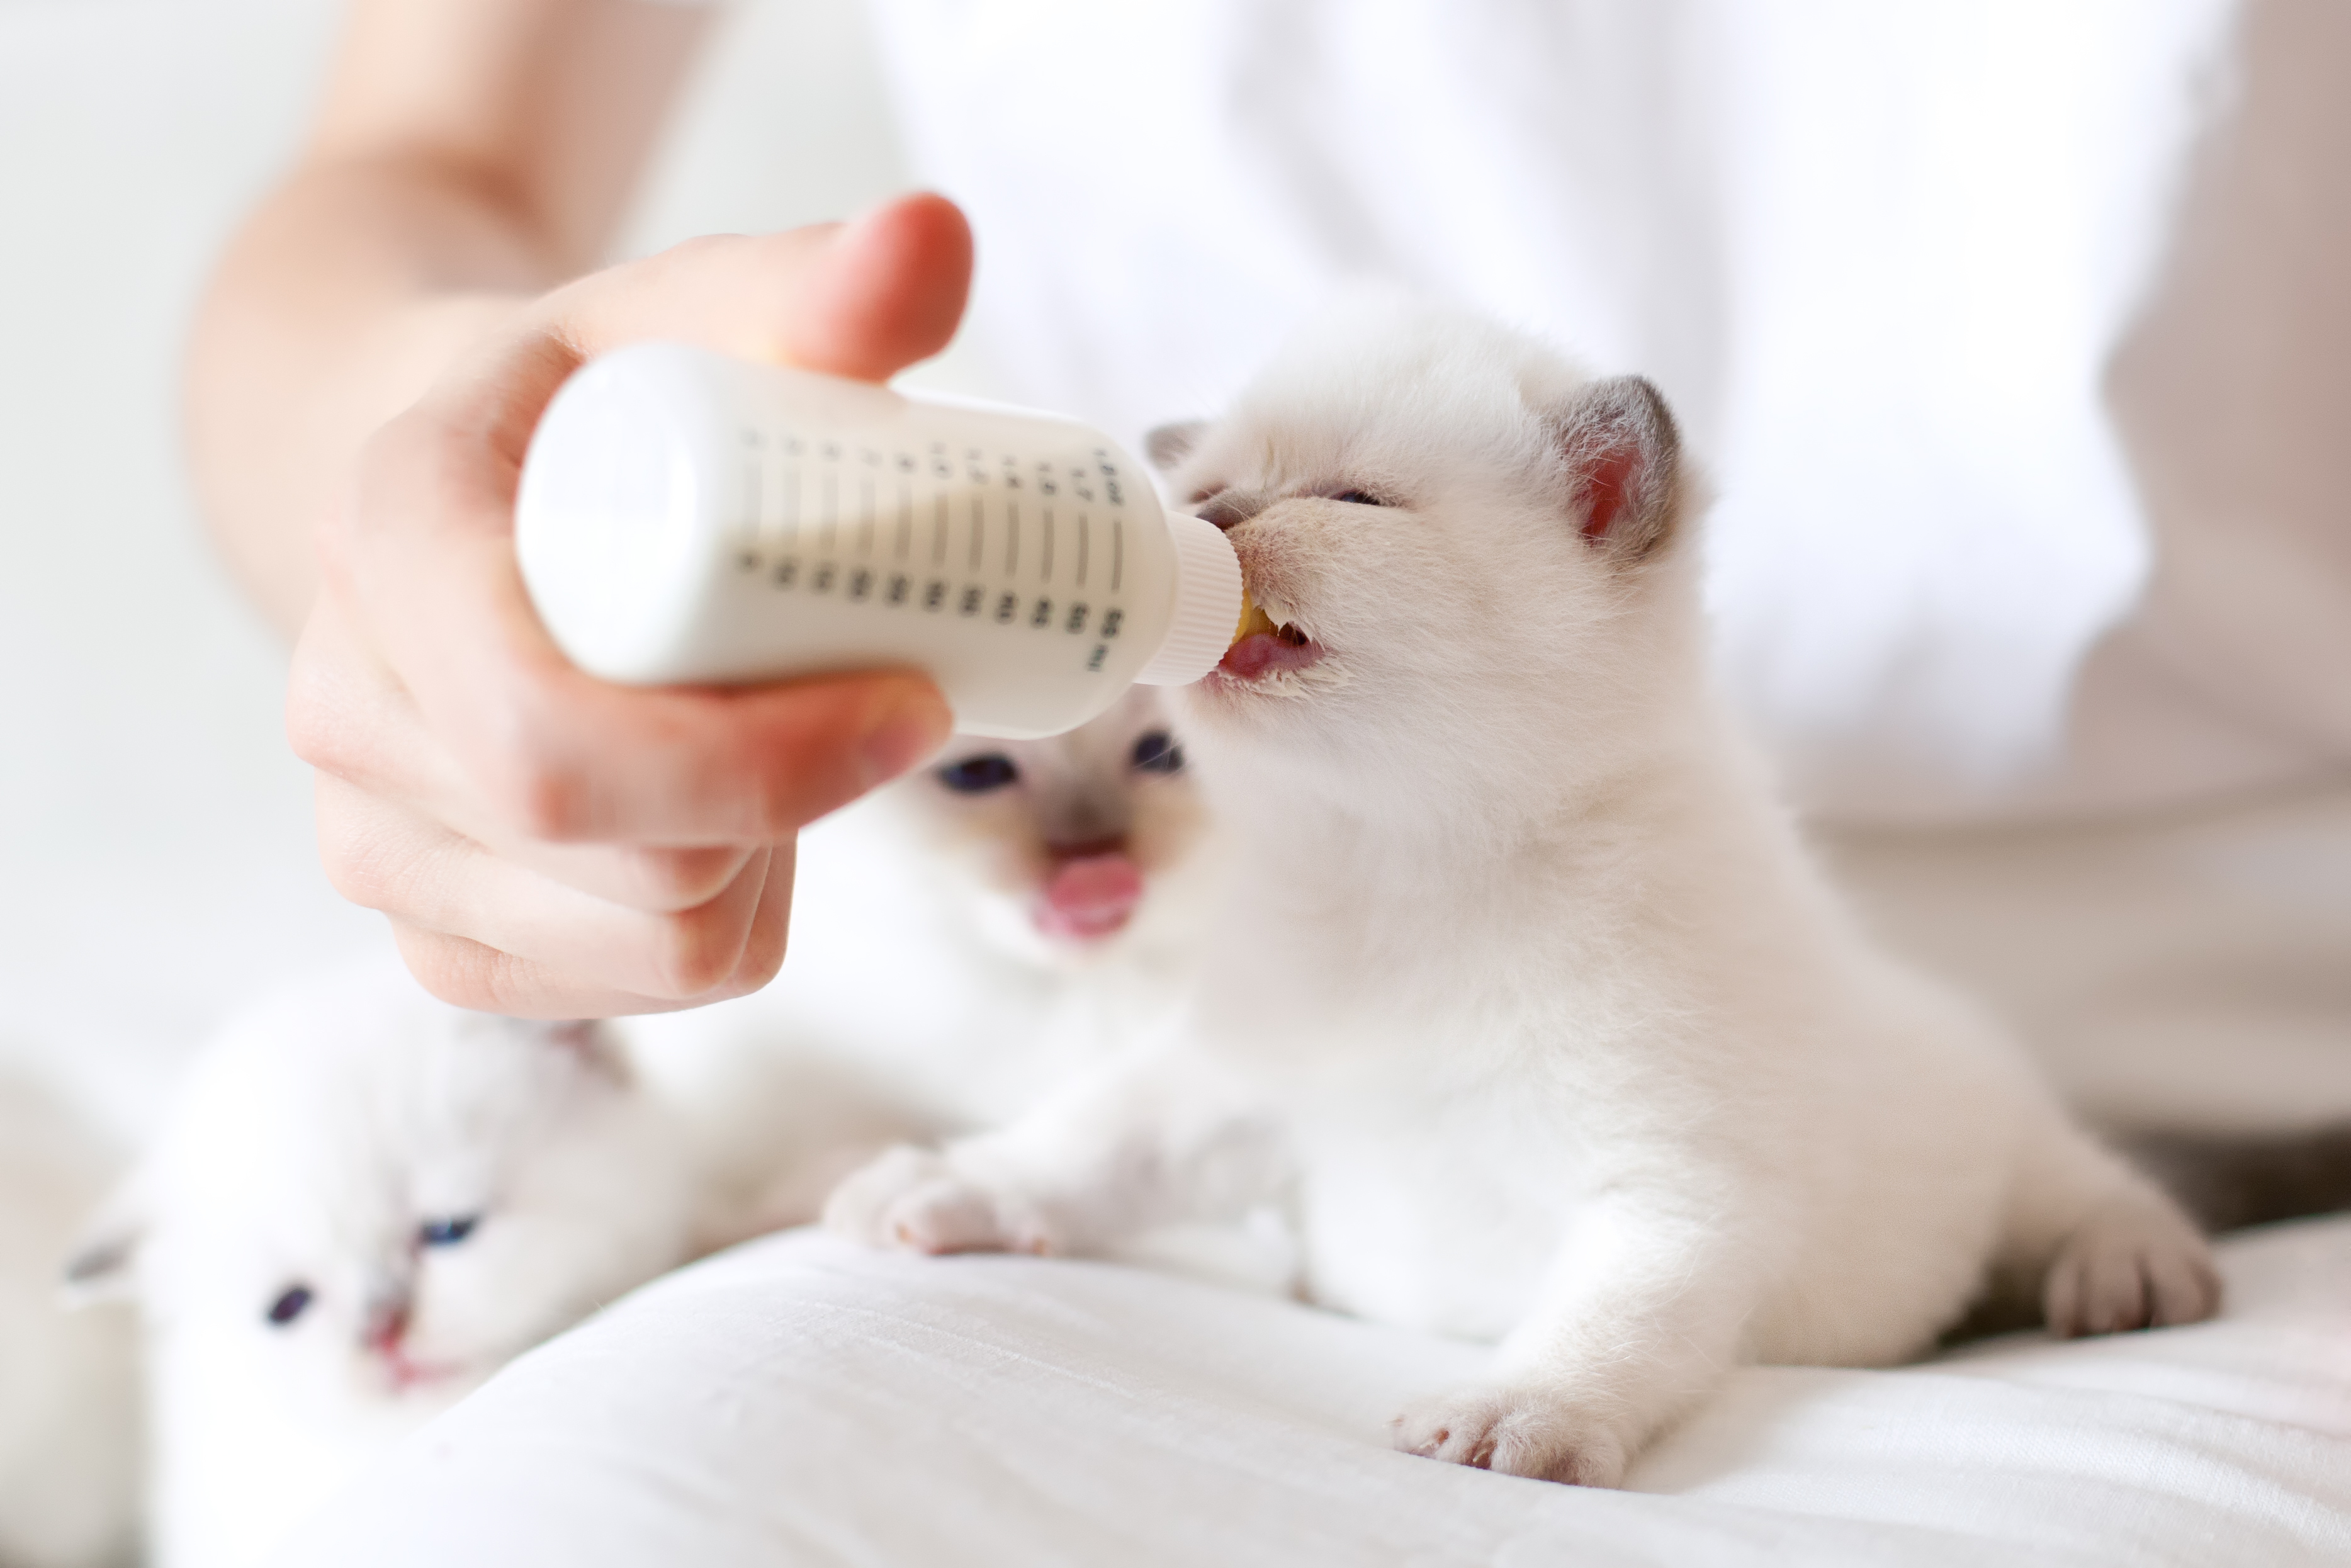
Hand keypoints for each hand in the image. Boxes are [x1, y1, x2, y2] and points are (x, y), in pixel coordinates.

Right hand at [289, 195, 970, 1015]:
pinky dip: (721, 923)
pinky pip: (627, 992)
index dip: (764, 757)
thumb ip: (820, 282)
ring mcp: (373, 841)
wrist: (467, 485)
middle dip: (797, 801)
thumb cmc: (601, 401)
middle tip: (876, 698)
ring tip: (784, 736)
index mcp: (392, 540)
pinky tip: (728, 818)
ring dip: (770, 864)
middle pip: (631, 859)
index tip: (913, 693)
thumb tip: (936, 238)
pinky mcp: (431, 934)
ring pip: (652, 941)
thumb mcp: (696, 314)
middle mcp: (350, 707)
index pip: (561, 738)